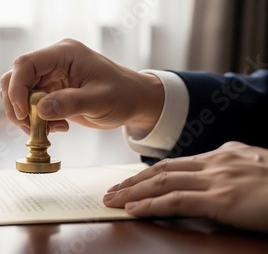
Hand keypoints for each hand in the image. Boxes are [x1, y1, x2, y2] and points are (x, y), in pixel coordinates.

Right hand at [0, 38, 163, 133]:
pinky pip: (29, 105)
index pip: (26, 64)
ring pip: (18, 93)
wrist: (133, 101)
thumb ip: (70, 103)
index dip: (17, 88)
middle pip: (15, 78)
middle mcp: (52, 62)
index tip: (23, 114)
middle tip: (29, 127)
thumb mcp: (100, 100)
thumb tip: (40, 110)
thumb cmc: (123, 95)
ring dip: (24, 115)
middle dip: (16, 104)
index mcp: (64, 53)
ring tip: (46, 130)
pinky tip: (56, 128)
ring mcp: (49, 77)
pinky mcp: (49, 92)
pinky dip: (34, 120)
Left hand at [103, 141, 267, 232]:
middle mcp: (216, 161)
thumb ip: (234, 169)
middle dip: (132, 181)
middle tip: (110, 190)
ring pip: (163, 182)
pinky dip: (151, 204)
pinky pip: (176, 200)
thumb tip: (217, 177)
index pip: (176, 163)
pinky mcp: (223, 198)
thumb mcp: (258, 169)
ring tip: (112, 200)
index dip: (148, 173)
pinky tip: (133, 209)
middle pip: (162, 169)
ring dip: (133, 191)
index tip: (130, 181)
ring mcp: (218, 179)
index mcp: (224, 154)